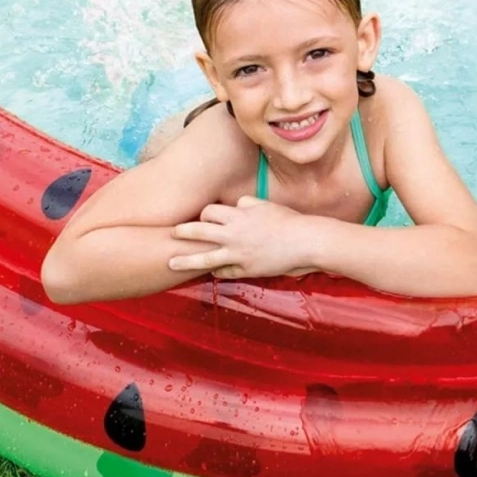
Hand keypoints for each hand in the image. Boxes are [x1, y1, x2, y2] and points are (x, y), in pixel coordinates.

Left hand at [169, 196, 310, 278]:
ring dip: (185, 260)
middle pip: (199, 231)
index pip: (209, 211)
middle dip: (183, 232)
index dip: (204, 215)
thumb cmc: (288, 220)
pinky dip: (218, 271)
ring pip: (204, 257)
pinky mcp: (247, 269)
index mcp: (239, 215)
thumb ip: (248, 204)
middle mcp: (234, 233)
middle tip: (172, 233)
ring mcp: (238, 253)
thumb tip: (238, 204)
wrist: (306, 241)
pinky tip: (213, 273)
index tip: (202, 219)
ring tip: (171, 263)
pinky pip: (225, 272)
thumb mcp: (266, 205)